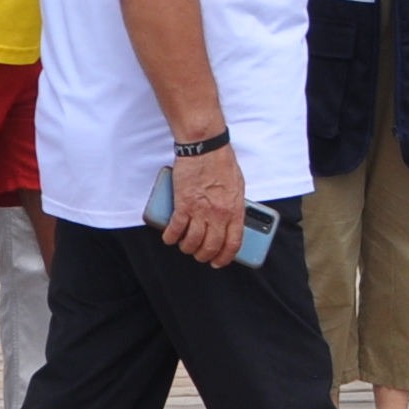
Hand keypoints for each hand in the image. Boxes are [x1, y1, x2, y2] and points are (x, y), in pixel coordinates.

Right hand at [164, 139, 248, 267]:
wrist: (205, 147)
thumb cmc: (221, 162)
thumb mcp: (238, 187)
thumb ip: (235, 206)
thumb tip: (231, 221)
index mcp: (235, 210)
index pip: (233, 243)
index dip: (225, 257)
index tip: (219, 262)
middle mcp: (219, 214)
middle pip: (211, 247)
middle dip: (204, 255)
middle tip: (199, 255)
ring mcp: (200, 210)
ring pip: (192, 242)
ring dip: (187, 248)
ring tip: (185, 246)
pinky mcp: (183, 204)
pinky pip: (176, 229)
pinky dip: (171, 237)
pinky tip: (170, 238)